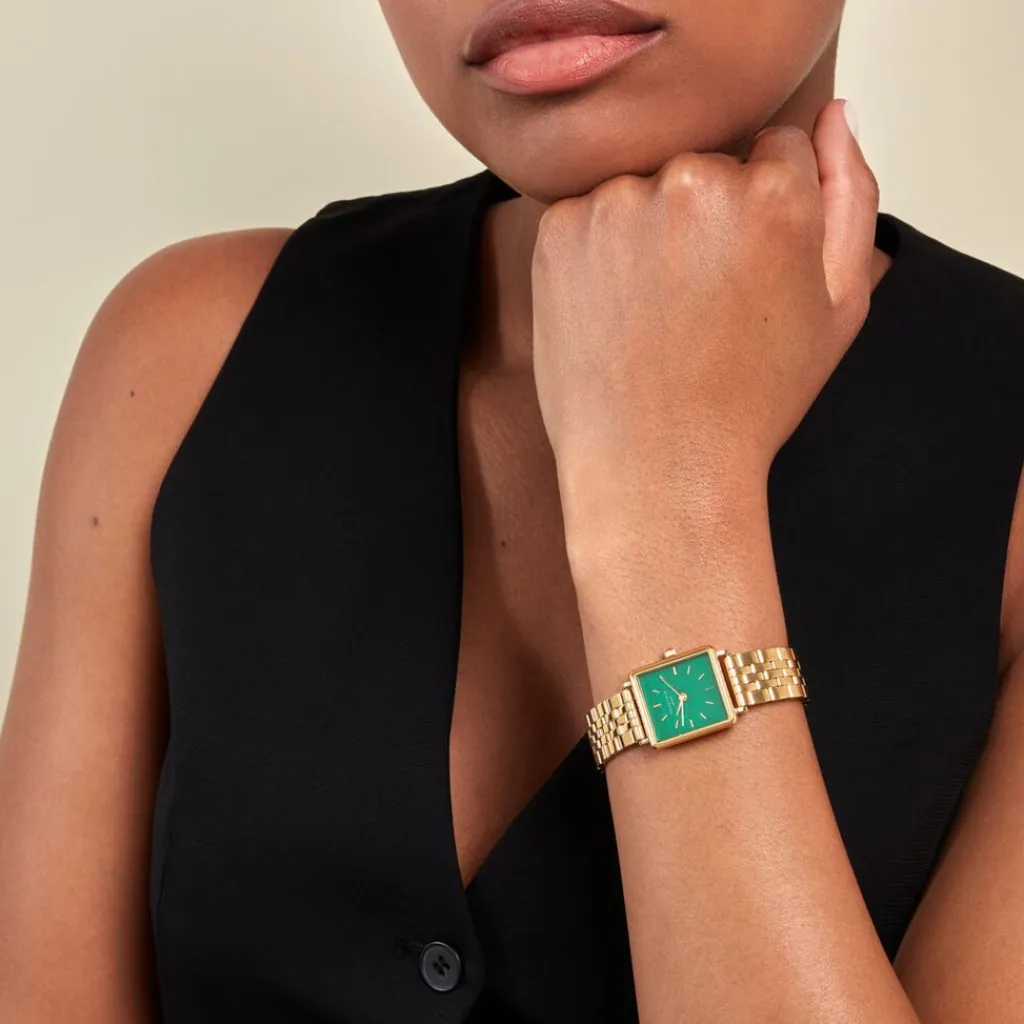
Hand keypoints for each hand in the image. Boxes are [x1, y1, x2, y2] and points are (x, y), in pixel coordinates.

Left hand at [529, 99, 878, 550]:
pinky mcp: (560, 230)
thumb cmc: (751, 399)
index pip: (775, 146)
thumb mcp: (838, 306)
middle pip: (704, 164)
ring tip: (656, 317)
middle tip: (700, 307)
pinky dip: (597, 251)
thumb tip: (831, 114)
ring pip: (642, 188)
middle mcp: (693, 182)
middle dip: (705, 219)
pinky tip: (614, 313)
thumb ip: (850, 194)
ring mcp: (617, 204)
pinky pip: (588, 213)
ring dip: (648, 232)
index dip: (763, 212)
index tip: (747, 271)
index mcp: (774, 193)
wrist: (656, 468)